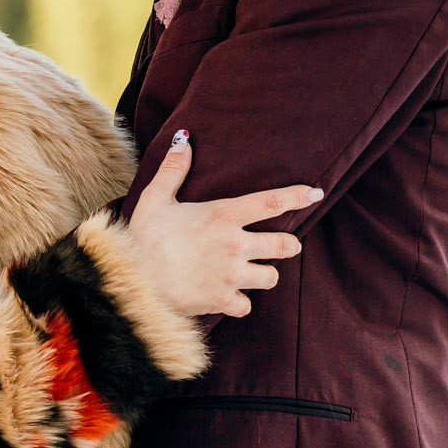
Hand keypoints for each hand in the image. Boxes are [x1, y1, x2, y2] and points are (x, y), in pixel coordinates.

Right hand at [128, 129, 321, 317]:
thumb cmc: (143, 236)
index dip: (297, 197)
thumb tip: (184, 141)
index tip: (315, 194)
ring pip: (271, 277)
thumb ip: (173, 169)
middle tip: (286, 243)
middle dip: (290, 244)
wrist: (132, 280)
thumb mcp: (155, 197)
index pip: (271, 202)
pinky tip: (230, 295)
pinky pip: (246, 306)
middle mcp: (235, 246)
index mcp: (222, 216)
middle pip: (284, 245)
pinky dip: (240, 302)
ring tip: (255, 270)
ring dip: (266, 273)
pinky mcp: (222, 301)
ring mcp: (231, 276)